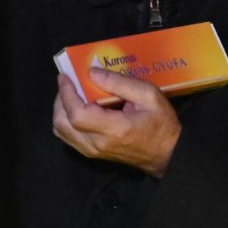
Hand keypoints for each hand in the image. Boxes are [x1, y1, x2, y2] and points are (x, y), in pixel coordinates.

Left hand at [51, 68, 180, 177]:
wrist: (167, 155)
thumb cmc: (161, 124)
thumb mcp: (148, 96)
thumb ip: (120, 83)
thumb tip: (92, 73)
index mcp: (113, 129)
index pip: (76, 114)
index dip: (66, 94)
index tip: (65, 76)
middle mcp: (97, 144)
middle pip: (61, 123)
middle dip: (60, 99)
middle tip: (68, 82)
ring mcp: (92, 152)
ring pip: (61, 131)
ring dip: (61, 110)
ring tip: (71, 93)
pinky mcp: (92, 154)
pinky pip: (68, 137)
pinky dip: (66, 120)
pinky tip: (78, 107)